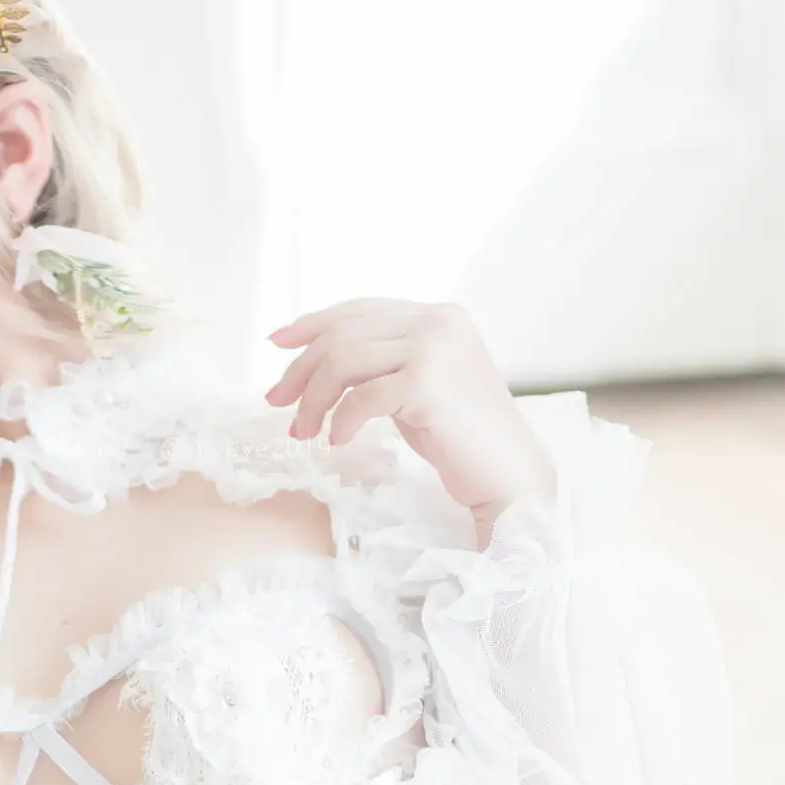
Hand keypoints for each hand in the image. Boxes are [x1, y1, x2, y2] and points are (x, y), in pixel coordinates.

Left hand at [265, 299, 554, 539]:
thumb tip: (317, 365)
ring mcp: (434, 348)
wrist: (507, 474)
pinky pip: (360, 397)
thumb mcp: (418, 387)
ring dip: (313, 400)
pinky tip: (337, 442)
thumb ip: (382, 365)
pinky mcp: (427, 383)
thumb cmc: (461, 439)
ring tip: (304, 432)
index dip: (312, 324)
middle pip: (343, 333)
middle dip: (300, 369)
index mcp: (438, 315)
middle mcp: (437, 321)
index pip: (360, 309)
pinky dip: (340, 421)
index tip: (276, 344)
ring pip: (343, 361)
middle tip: (276, 403)